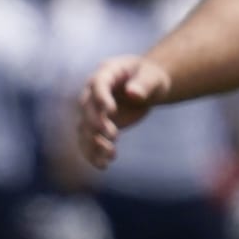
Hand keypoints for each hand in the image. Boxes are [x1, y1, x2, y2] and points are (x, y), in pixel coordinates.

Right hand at [76, 54, 172, 168]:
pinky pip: (89, 140)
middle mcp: (93, 91)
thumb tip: (133, 94)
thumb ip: (144, 84)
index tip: (111, 111)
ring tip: (112, 155)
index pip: (98, 84)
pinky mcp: (97, 124)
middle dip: (97, 123)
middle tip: (114, 135)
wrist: (147, 86)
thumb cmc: (150, 77)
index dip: (101, 98)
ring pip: (84, 127)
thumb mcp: (153, 77)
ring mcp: (93, 109)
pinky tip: (103, 165)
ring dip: (94, 142)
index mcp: (107, 72)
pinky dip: (93, 153)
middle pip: (87, 108)